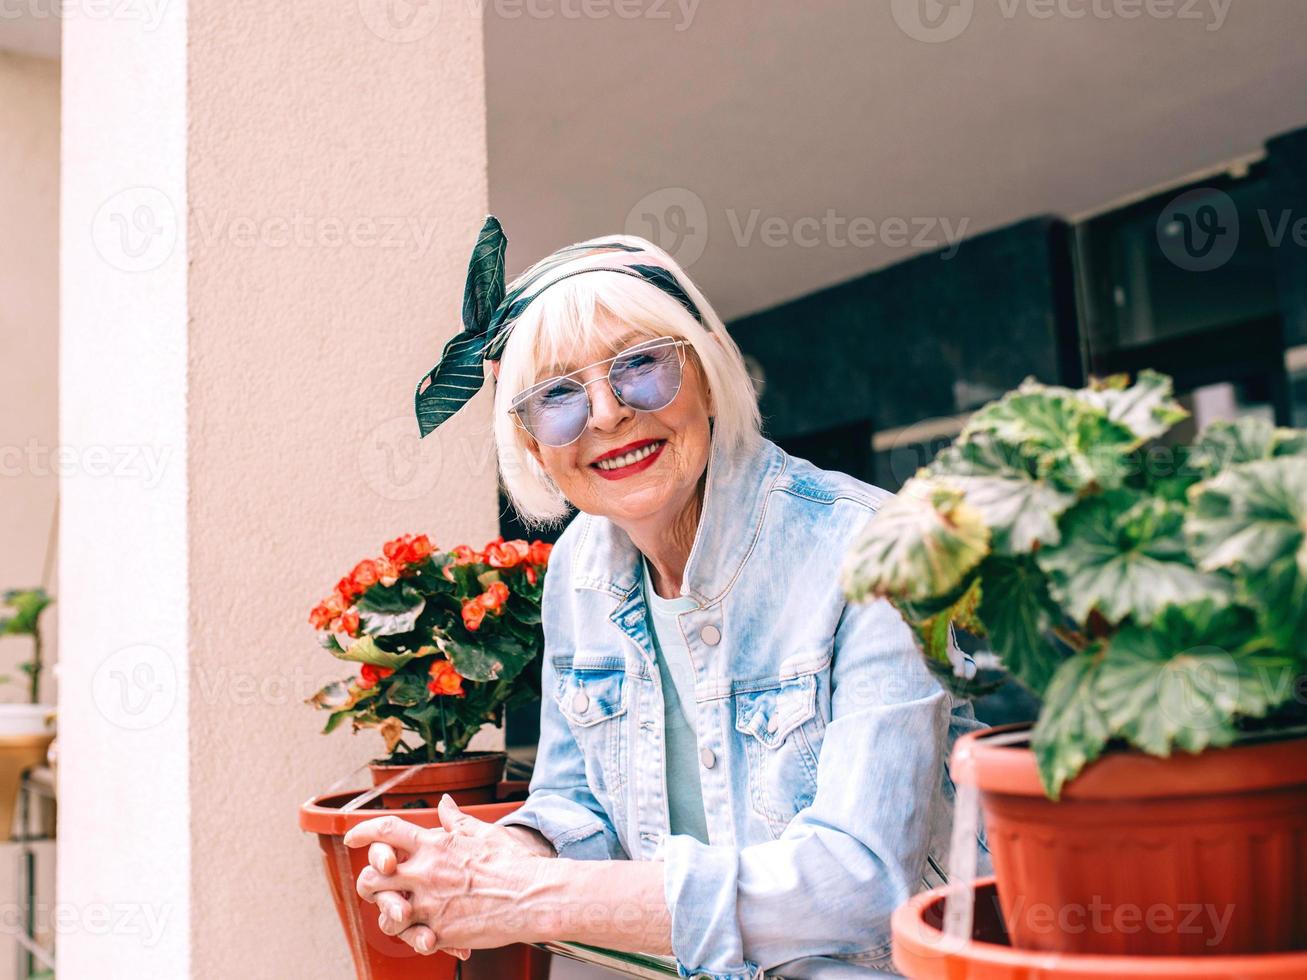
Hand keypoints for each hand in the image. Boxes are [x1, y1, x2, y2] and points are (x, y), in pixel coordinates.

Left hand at [346, 795, 549, 955]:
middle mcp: (426, 873)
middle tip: (376, 885)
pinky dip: (415, 937)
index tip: (352, 837)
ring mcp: (430, 904)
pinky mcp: (440, 932)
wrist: (532, 896)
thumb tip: (445, 801)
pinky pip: (412, 938)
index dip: (363, 832)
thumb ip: (456, 819)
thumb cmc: (511, 863)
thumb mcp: (482, 832)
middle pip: (371, 876)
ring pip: (385, 913)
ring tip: (402, 914)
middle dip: (368, 882)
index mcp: (434, 845)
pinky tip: (426, 932)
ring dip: (388, 914)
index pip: (386, 831)